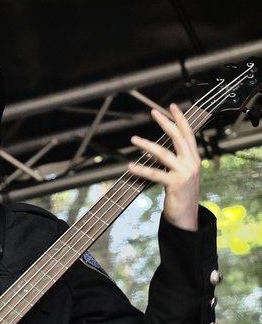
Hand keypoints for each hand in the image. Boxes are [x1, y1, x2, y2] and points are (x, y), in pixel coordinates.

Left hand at [128, 103, 200, 230]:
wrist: (187, 217)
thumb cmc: (181, 195)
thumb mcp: (182, 175)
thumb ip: (174, 162)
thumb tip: (157, 152)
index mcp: (194, 158)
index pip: (188, 134)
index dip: (181, 119)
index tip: (173, 106)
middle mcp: (192, 163)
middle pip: (178, 138)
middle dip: (166, 123)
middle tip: (153, 112)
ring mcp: (184, 173)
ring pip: (164, 154)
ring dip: (147, 145)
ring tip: (133, 139)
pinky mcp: (175, 184)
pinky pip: (154, 174)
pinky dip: (141, 169)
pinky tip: (129, 166)